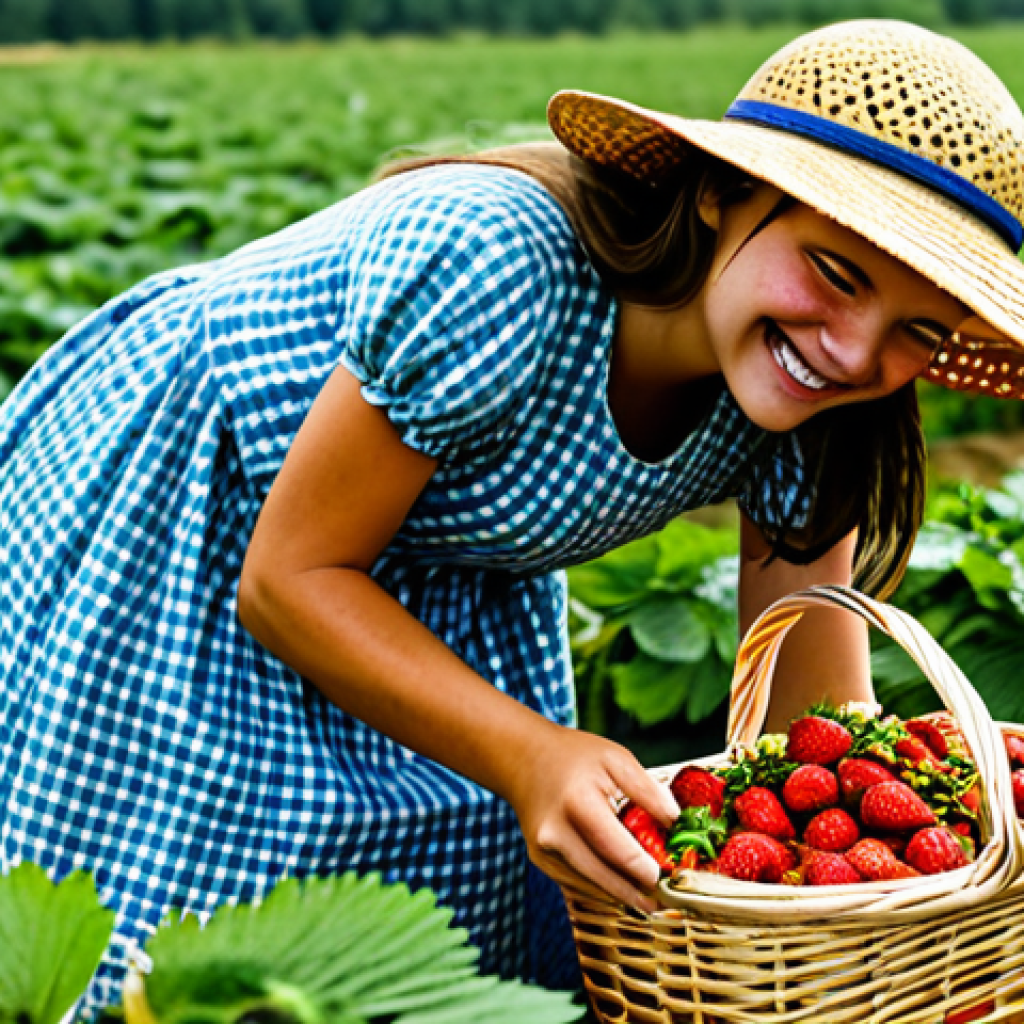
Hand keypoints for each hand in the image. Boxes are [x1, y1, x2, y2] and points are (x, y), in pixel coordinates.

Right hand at [505, 721, 680, 913]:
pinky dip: (596, 886)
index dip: (645, 870)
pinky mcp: (539, 858)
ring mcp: (543, 849)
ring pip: (588, 886)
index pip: (618, 851)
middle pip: (603, 877)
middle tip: (660, 900)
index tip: (667, 877)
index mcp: (578, 804)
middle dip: (634, 893)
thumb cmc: (572, 755)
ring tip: (644, 900)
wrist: (522, 757)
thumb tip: (674, 820)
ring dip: (617, 895)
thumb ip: (647, 789)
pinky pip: (574, 881)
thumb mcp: (615, 758)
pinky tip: (617, 887)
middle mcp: (555, 832)